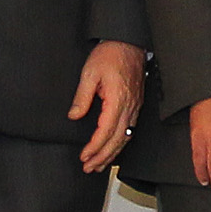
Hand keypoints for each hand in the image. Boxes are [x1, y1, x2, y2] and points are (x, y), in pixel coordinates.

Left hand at [69, 40, 144, 173]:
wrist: (129, 43)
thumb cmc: (111, 54)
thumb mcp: (89, 73)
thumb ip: (81, 97)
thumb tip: (74, 116)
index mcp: (118, 100)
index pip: (106, 131)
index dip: (95, 147)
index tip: (84, 156)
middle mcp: (129, 107)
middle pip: (117, 140)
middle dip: (103, 157)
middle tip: (89, 168)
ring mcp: (135, 107)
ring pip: (126, 138)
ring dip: (112, 154)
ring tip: (100, 165)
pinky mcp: (136, 105)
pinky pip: (130, 130)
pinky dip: (121, 143)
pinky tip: (113, 149)